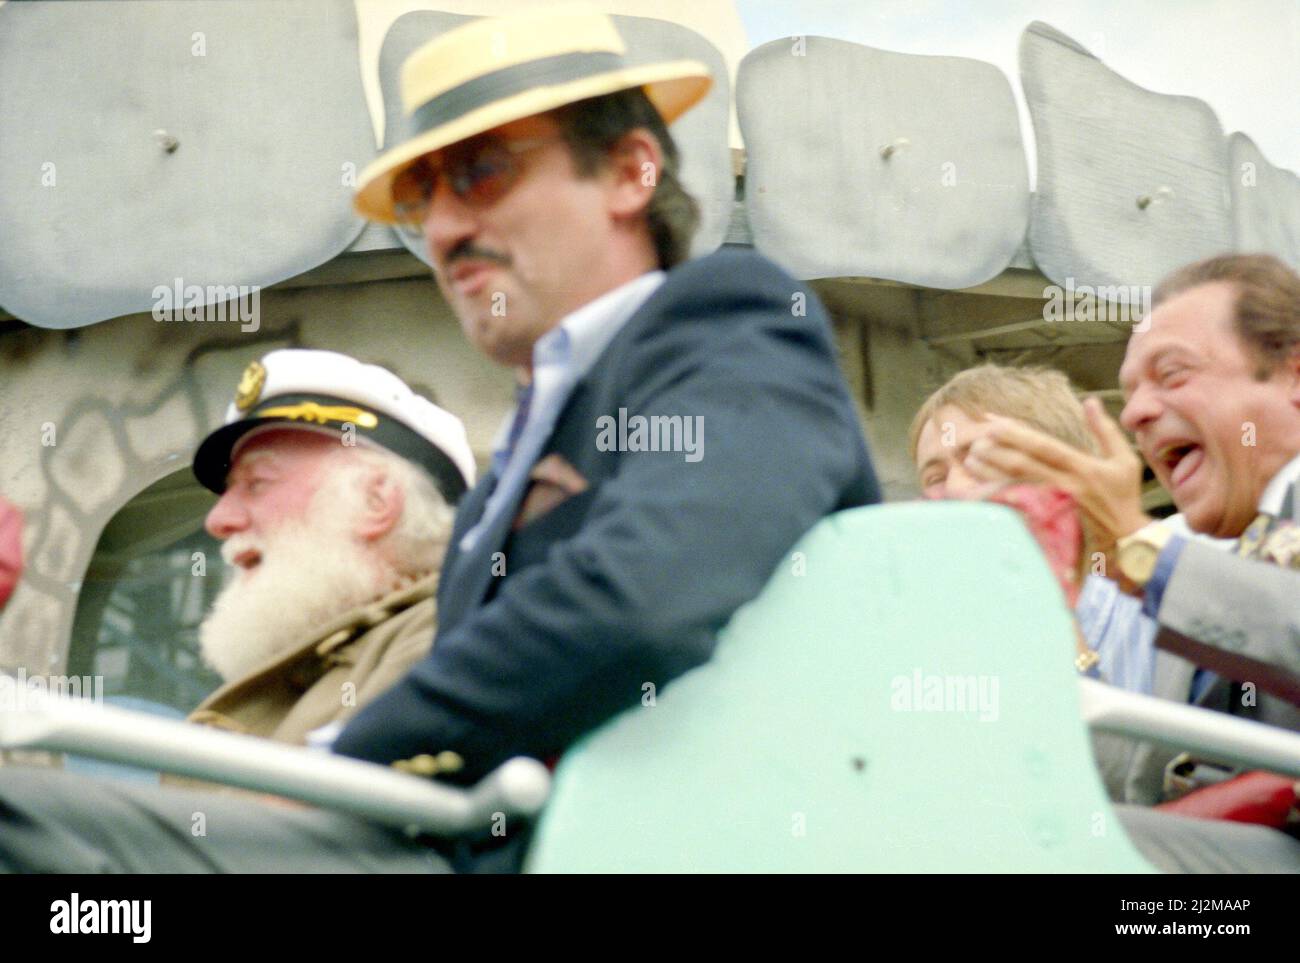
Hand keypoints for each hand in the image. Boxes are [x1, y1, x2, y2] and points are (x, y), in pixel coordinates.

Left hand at [963, 397, 1151, 579]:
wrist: (1127, 539)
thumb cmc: (1123, 495)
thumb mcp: (1123, 460)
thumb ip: (1104, 430)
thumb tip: (1090, 401)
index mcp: (1082, 467)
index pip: (1043, 446)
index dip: (1015, 433)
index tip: (992, 422)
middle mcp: (1065, 484)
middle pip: (1023, 464)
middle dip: (996, 451)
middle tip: (974, 440)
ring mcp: (1055, 505)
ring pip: (1015, 485)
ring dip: (990, 472)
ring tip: (970, 460)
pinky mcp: (1048, 520)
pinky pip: (1018, 505)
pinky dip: (998, 494)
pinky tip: (979, 487)